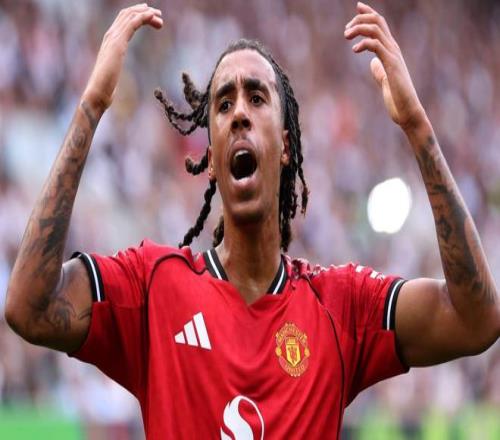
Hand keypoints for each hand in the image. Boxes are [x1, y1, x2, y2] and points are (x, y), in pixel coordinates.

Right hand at [82, 3, 162, 112]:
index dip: (136, 16)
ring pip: (130, 16)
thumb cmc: (104, 88)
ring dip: (146, 13)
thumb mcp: (112, 75)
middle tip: (159, 15)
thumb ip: (112, 71)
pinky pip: (132, 23)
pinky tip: (152, 16)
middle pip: (127, 15)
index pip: (122, 22)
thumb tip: (112, 82)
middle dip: (143, 11)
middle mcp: (110, 36)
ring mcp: (112, 38)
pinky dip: (143, 17)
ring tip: (160, 17)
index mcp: (110, 42)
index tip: (151, 18)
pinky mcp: (118, 43)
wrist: (97, 92)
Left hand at [344, 2, 425, 130]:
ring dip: (358, 28)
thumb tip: (372, 64)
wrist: (408, 111)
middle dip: (360, 19)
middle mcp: (393, 49)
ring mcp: (393, 55)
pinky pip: (376, 45)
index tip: (357, 8)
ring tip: (346, 36)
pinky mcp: (391, 64)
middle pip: (378, 21)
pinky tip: (355, 50)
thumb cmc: (397, 98)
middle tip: (346, 31)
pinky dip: (363, 43)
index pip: (381, 24)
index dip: (368, 13)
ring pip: (376, 29)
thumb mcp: (385, 81)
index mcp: (391, 51)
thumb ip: (379, 70)